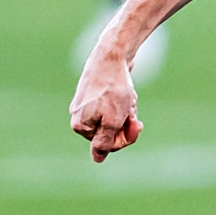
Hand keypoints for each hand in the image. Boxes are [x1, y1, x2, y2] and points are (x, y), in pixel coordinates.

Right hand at [70, 48, 142, 162]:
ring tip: (129, 97)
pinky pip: (114, 105)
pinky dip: (124, 101)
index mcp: (80, 126)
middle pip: (110, 131)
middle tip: (132, 108)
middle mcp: (79, 115)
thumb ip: (105, 143)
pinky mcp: (96, 92)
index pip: (106, 145)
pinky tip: (128, 91)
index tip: (136, 123)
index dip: (125, 137)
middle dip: (125, 122)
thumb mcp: (113, 121)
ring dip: (127, 110)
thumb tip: (97, 159)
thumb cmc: (113, 89)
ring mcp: (86, 103)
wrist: (113, 54)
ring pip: (114, 118)